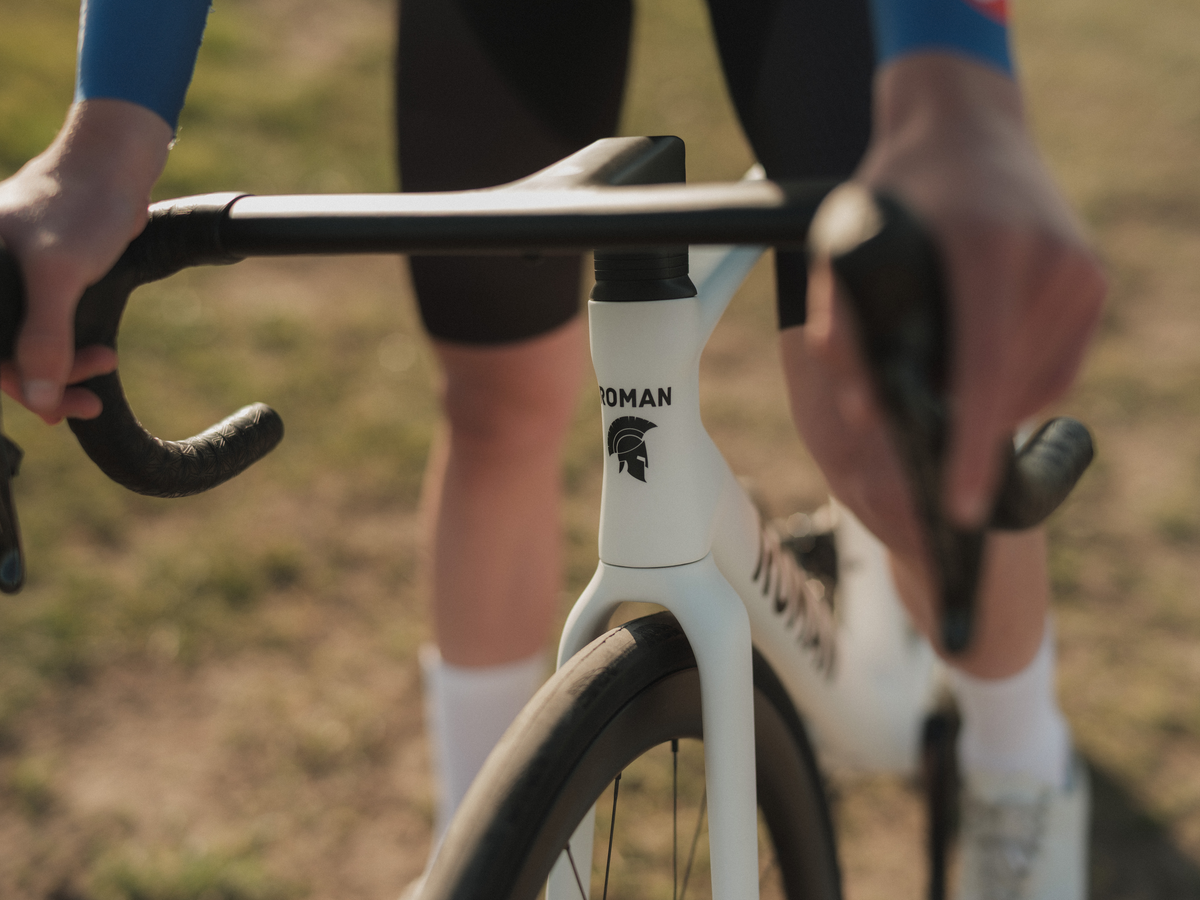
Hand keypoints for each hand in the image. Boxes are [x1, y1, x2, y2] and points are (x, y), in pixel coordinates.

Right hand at [0, 99, 171, 422]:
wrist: (112, 166)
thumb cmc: (80, 206)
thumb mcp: (58, 275)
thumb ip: (44, 336)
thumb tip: (39, 399)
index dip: (16, 384)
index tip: (55, 412)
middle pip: (1, 349)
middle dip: (45, 380)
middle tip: (89, 400)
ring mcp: (6, 278)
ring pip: (23, 339)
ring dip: (61, 365)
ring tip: (104, 365)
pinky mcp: (36, 278)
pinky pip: (42, 324)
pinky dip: (66, 346)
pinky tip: (94, 358)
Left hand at [784, 54, 1105, 562]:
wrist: (966, 127)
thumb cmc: (897, 190)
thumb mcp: (845, 245)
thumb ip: (842, 329)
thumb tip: (865, 413)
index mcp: (988, 252)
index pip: (981, 372)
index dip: (970, 449)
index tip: (962, 507)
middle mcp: (1049, 263)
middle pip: (1006, 389)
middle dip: (962, 428)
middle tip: (919, 437)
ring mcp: (1079, 272)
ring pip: (1031, 385)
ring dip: (985, 402)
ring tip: (941, 368)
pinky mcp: (1092, 282)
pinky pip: (1053, 367)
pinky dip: (1011, 381)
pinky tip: (975, 353)